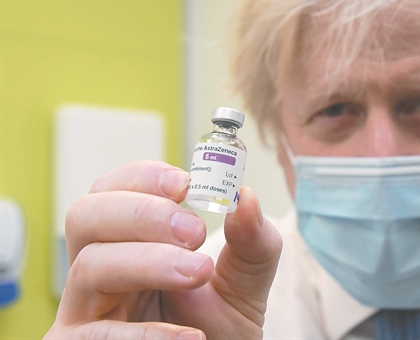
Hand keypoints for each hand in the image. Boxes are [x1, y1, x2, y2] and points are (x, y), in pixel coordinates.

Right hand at [45, 160, 282, 338]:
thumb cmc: (219, 325)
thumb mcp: (245, 281)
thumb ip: (252, 241)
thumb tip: (246, 198)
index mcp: (127, 239)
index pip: (112, 189)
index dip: (142, 178)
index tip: (185, 184)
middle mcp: (97, 267)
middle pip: (85, 215)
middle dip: (141, 213)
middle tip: (194, 230)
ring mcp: (84, 308)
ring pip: (88, 266)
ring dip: (148, 262)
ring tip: (198, 273)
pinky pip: (93, 334)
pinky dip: (141, 331)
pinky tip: (188, 334)